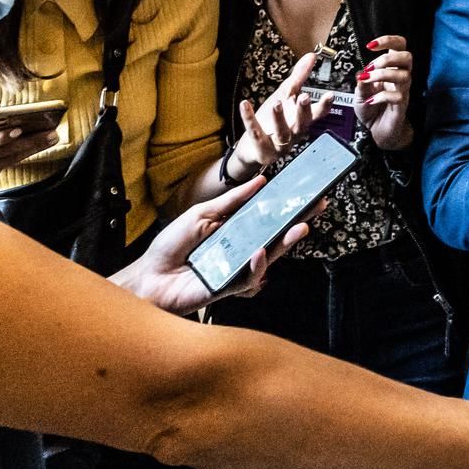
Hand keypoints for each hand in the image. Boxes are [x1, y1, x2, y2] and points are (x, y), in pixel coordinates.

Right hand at [0, 90, 58, 187]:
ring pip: (9, 161)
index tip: (18, 129)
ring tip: (51, 138)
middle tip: (51, 133)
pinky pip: (6, 167)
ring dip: (32, 150)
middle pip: (5, 153)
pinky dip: (22, 156)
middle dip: (30, 143)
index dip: (1, 138)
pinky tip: (37, 147)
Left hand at [113, 177, 313, 314]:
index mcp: (236, 229)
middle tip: (317, 207)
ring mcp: (238, 268)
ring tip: (300, 228)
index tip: (306, 192)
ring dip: (286, 243)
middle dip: (297, 220)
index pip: (266, 215)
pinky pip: (249, 277)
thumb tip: (260, 182)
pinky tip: (259, 252)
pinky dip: (256, 265)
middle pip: (275, 234)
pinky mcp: (230, 286)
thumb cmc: (172, 245)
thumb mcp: (201, 214)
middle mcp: (241, 248)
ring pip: (269, 256)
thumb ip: (231, 201)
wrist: (150, 276)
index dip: (286, 205)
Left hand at [224, 53, 322, 181]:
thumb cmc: (271, 120)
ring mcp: (278, 143)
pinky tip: (245, 105)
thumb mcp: (285, 95)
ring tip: (277, 103)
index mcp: (300, 120)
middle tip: (304, 97)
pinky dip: (250, 119)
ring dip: (280, 118)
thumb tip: (311, 56)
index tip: (330, 95)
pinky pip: (255, 133)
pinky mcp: (262, 149)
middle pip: (302, 123)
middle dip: (303, 111)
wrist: (252, 147)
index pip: (316, 114)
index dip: (324, 105)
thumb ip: (299, 77)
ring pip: (282, 132)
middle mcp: (293, 133)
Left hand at [356, 35, 414, 151]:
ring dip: (382, 75)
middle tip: (371, 67)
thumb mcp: (360, 92)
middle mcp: (400, 78)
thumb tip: (362, 73)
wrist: (376, 130)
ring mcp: (403, 91)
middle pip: (407, 57)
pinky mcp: (401, 106)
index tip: (370, 45)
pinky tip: (371, 100)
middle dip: (387, 58)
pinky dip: (381, 96)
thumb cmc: (372, 108)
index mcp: (391, 69)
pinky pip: (398, 96)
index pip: (399, 46)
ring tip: (367, 81)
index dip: (388, 40)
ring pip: (404, 76)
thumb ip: (362, 81)